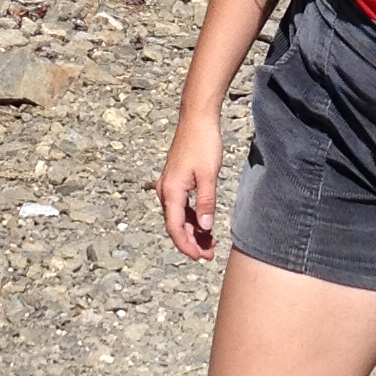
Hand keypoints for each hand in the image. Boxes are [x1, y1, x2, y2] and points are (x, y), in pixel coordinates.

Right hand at [157, 103, 225, 262]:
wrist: (198, 118)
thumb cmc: (203, 143)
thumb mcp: (208, 175)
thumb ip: (206, 202)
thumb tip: (205, 228)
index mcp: (171, 191)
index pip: (175, 227)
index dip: (187, 246)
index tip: (200, 257)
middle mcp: (165, 190)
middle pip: (175, 225)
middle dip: (191, 242)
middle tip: (209, 254)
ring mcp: (169, 185)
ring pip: (178, 216)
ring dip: (193, 231)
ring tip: (210, 243)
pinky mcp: (176, 180)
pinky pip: (181, 205)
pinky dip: (193, 217)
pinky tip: (205, 225)